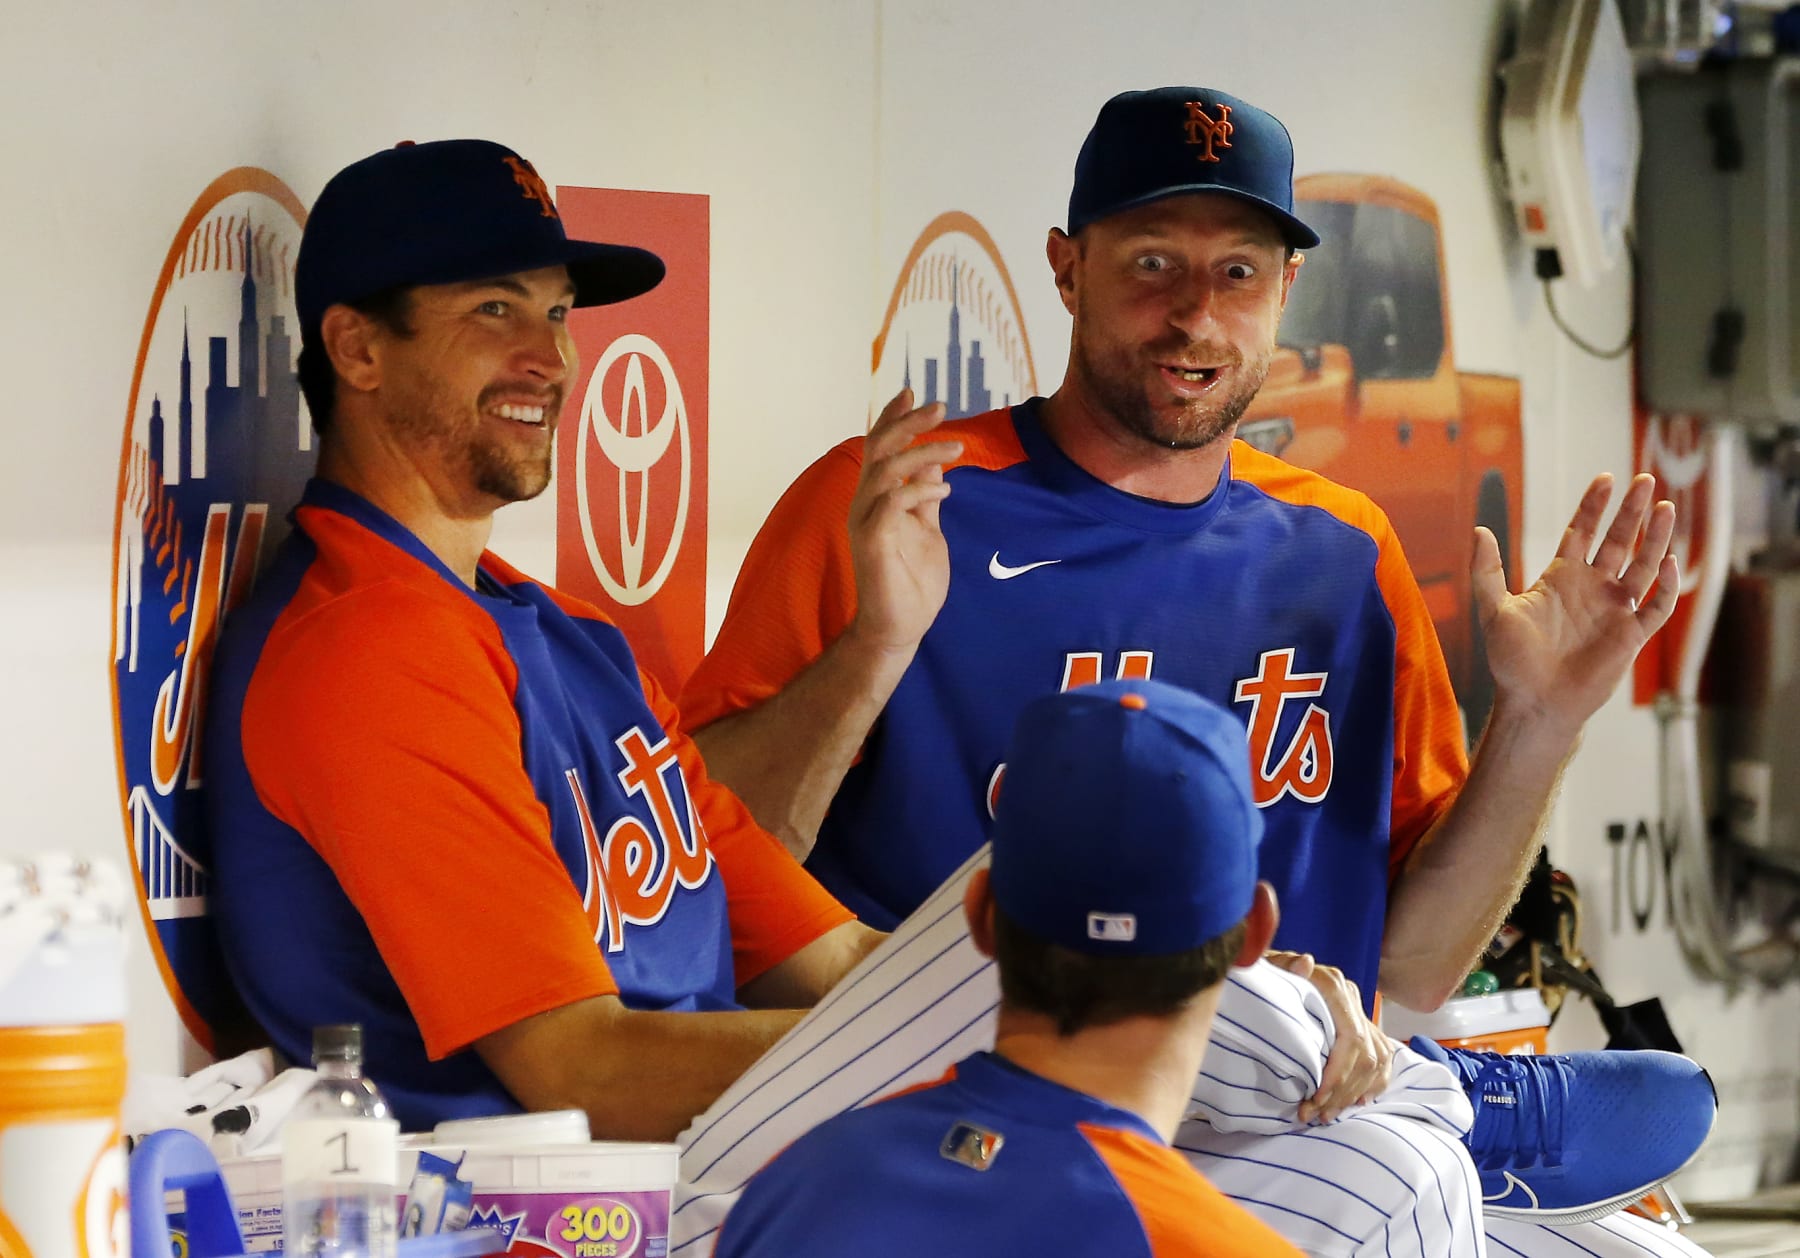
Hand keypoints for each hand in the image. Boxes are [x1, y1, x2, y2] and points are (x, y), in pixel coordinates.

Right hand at [845, 389, 961, 656]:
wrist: (899, 627)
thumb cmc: (911, 581)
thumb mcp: (926, 528)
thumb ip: (924, 496)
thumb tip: (932, 462)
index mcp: (876, 498)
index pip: (879, 447)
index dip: (894, 418)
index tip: (914, 393)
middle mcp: (865, 504)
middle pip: (877, 448)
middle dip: (907, 422)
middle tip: (939, 406)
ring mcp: (866, 522)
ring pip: (884, 470)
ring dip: (921, 452)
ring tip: (955, 447)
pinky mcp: (873, 542)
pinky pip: (891, 502)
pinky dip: (918, 489)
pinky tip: (944, 491)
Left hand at [1265, 950, 1395, 1122]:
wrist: (1271, 972)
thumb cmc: (1265, 975)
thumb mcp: (1268, 968)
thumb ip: (1284, 966)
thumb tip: (1305, 964)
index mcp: (1332, 984)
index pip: (1351, 1036)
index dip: (1338, 1071)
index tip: (1317, 1096)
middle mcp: (1351, 997)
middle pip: (1364, 1055)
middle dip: (1341, 1091)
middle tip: (1315, 1114)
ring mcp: (1359, 1011)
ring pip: (1375, 1061)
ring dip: (1354, 1093)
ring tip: (1326, 1115)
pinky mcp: (1362, 1025)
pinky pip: (1383, 1058)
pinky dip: (1374, 1083)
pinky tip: (1357, 1102)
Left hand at [1474, 473, 1678, 733]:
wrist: (1533, 702)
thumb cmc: (1511, 660)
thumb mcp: (1493, 611)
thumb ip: (1486, 571)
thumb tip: (1479, 529)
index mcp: (1561, 577)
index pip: (1582, 531)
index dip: (1594, 505)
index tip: (1606, 479)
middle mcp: (1592, 588)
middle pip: (1617, 540)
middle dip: (1632, 511)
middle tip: (1646, 480)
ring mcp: (1614, 609)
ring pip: (1643, 565)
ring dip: (1656, 538)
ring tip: (1668, 507)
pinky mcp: (1631, 634)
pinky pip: (1657, 605)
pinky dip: (1666, 585)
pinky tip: (1668, 562)